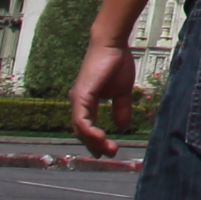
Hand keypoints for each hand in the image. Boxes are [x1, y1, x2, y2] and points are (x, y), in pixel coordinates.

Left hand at [67, 42, 136, 156]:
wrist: (112, 45)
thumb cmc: (116, 63)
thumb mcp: (122, 91)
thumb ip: (120, 108)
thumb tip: (123, 126)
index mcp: (87, 103)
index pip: (88, 127)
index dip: (96, 141)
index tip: (108, 151)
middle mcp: (78, 103)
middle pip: (82, 132)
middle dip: (95, 146)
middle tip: (109, 154)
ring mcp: (77, 100)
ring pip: (80, 129)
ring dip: (93, 142)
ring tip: (108, 150)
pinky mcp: (80, 96)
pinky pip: (81, 120)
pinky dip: (90, 131)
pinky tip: (101, 138)